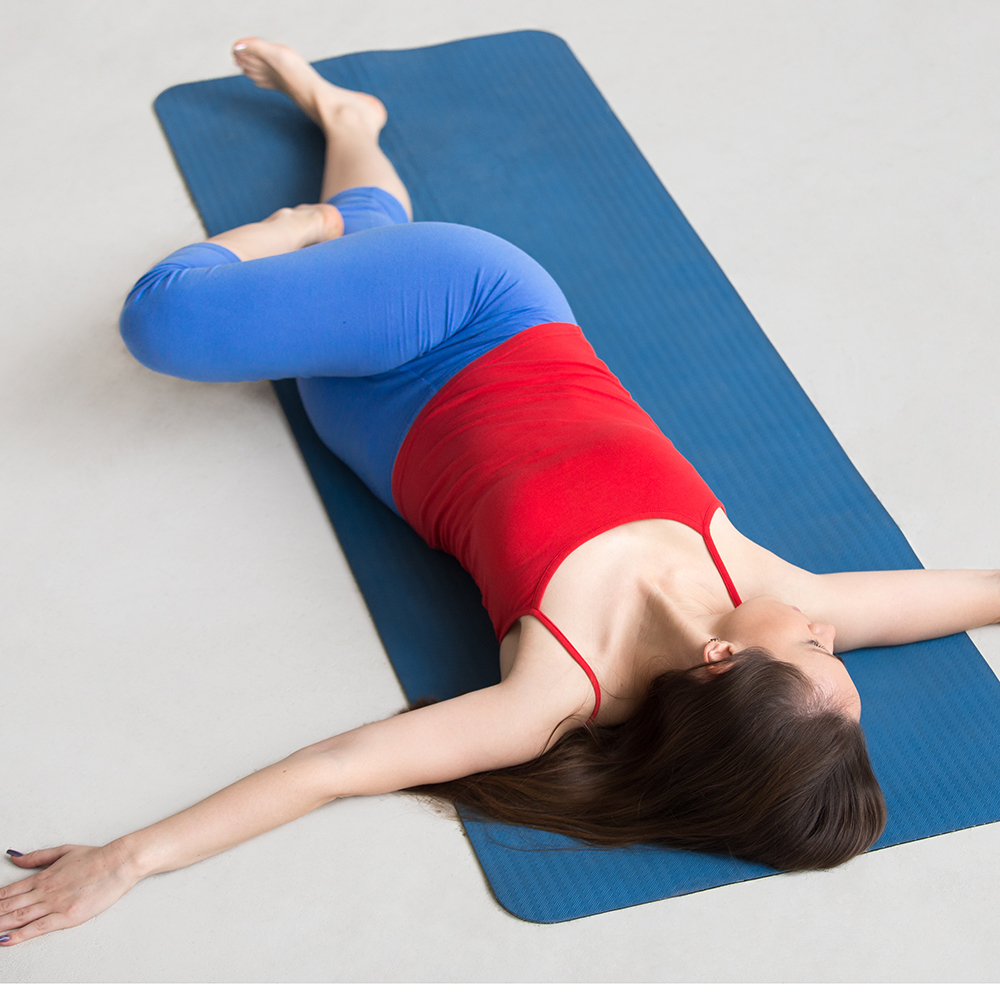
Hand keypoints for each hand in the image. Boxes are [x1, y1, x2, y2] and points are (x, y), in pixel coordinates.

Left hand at [0, 841, 138, 945]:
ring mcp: (54, 904)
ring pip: (18, 917)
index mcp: (43, 876)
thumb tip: (14, 857)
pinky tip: (5, 939)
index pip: (9, 892)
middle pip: (8, 906)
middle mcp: (44, 891)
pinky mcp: (66, 915)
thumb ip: (36, 857)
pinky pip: (37, 927)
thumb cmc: (96, 857)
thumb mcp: (63, 851)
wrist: (118, 862)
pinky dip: (19, 934)